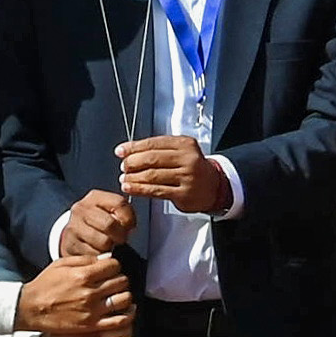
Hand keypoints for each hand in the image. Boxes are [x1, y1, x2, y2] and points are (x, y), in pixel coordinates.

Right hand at [17, 253, 133, 336]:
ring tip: (117, 295)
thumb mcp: (61, 264)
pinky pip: (118, 321)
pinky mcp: (91, 325)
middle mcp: (89, 292)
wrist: (30, 309)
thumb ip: (86, 260)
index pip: (114, 265)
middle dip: (120, 279)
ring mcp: (91, 310)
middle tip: (113, 282)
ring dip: (124, 295)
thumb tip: (107, 258)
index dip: (114, 265)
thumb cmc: (45, 285)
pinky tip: (122, 310)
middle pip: (122, 281)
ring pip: (124, 299)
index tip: (109, 269)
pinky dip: (126, 315)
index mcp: (82, 275)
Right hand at [55, 189, 137, 261]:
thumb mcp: (109, 211)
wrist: (74, 234)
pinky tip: (98, 250)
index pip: (119, 203)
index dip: (129, 217)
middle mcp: (81, 209)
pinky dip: (100, 255)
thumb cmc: (98, 222)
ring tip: (108, 244)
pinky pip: (94, 254)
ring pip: (103, 241)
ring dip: (110, 247)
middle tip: (121, 239)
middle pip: (109, 224)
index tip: (130, 226)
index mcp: (95, 197)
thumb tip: (128, 225)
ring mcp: (73, 227)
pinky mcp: (70, 244)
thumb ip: (122, 213)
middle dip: (120, 235)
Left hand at [116, 135, 232, 215]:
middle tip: (124, 167)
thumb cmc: (192, 168)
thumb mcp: (181, 152)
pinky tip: (130, 188)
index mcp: (185, 144)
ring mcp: (187, 176)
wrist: (214, 187)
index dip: (134, 147)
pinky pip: (156, 190)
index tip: (121, 151)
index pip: (154, 143)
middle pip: (153, 158)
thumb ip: (158, 149)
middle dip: (133, 162)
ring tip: (124, 179)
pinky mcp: (184, 193)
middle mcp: (188, 159)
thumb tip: (128, 150)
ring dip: (133, 178)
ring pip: (152, 175)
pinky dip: (139, 189)